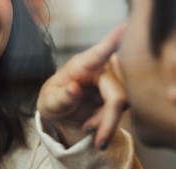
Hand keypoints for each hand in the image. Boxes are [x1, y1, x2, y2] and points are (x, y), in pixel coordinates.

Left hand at [37, 24, 126, 149]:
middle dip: (106, 121)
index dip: (113, 40)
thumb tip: (74, 89)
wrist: (63, 112)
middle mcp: (104, 67)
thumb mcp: (49, 102)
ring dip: (106, 122)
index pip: (100, 52)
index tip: (125, 27)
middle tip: (90, 135)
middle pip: (118, 95)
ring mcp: (117, 78)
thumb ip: (60, 97)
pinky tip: (96, 124)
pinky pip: (125, 111)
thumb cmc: (54, 100)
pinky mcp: (125, 91)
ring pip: (124, 106)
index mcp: (83, 64)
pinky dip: (109, 123)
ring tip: (87, 126)